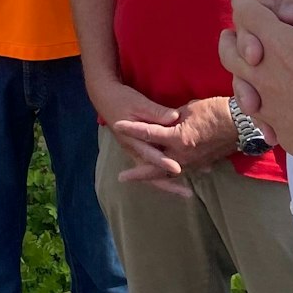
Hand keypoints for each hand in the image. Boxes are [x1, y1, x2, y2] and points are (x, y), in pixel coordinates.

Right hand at [86, 79, 189, 196]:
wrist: (105, 98)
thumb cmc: (121, 100)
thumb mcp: (139, 103)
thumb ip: (156, 112)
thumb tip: (175, 117)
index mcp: (133, 140)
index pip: (149, 154)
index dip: (163, 162)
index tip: (177, 169)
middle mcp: (134, 150)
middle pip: (151, 173)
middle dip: (169, 185)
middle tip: (187, 194)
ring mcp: (136, 151)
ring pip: (152, 173)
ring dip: (169, 182)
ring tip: (186, 191)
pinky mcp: (139, 149)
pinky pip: (152, 165)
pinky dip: (164, 172)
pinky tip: (180, 174)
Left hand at [111, 97, 239, 183]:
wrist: (240, 124)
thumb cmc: (215, 111)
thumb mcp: (189, 109)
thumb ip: (171, 118)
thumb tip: (163, 122)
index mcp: (177, 137)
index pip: (148, 133)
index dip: (132, 128)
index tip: (117, 125)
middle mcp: (182, 154)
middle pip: (154, 166)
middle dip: (137, 172)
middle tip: (122, 177)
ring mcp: (191, 162)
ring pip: (167, 174)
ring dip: (152, 177)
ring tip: (139, 181)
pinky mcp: (199, 165)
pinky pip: (181, 172)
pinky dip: (170, 176)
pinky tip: (163, 178)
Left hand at [220, 0, 292, 170]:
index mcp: (277, 45)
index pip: (248, 15)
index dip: (241, 0)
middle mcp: (265, 77)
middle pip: (230, 54)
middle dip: (228, 39)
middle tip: (228, 34)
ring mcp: (270, 109)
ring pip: (240, 88)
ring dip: (238, 73)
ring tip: (243, 68)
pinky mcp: (281, 133)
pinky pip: (261, 117)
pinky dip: (258, 106)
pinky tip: (263, 104)